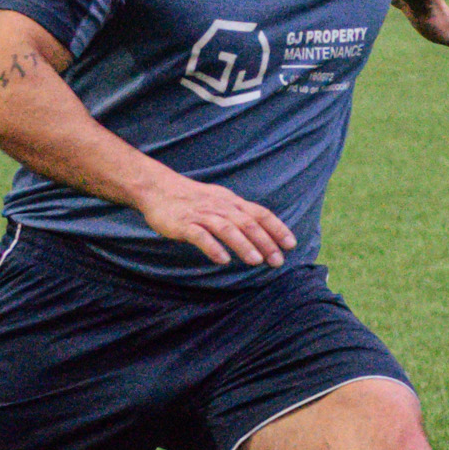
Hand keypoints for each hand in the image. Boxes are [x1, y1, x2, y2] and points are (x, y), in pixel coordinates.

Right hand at [138, 175, 296, 267]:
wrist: (157, 188)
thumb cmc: (191, 198)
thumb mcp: (219, 200)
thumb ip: (238, 214)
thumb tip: (261, 231)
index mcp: (231, 201)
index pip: (260, 213)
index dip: (277, 228)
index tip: (291, 244)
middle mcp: (220, 207)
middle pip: (247, 223)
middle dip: (265, 242)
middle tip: (277, 261)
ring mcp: (201, 215)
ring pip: (227, 228)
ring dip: (243, 244)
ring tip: (256, 261)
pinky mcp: (184, 224)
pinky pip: (200, 236)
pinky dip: (212, 247)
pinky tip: (222, 260)